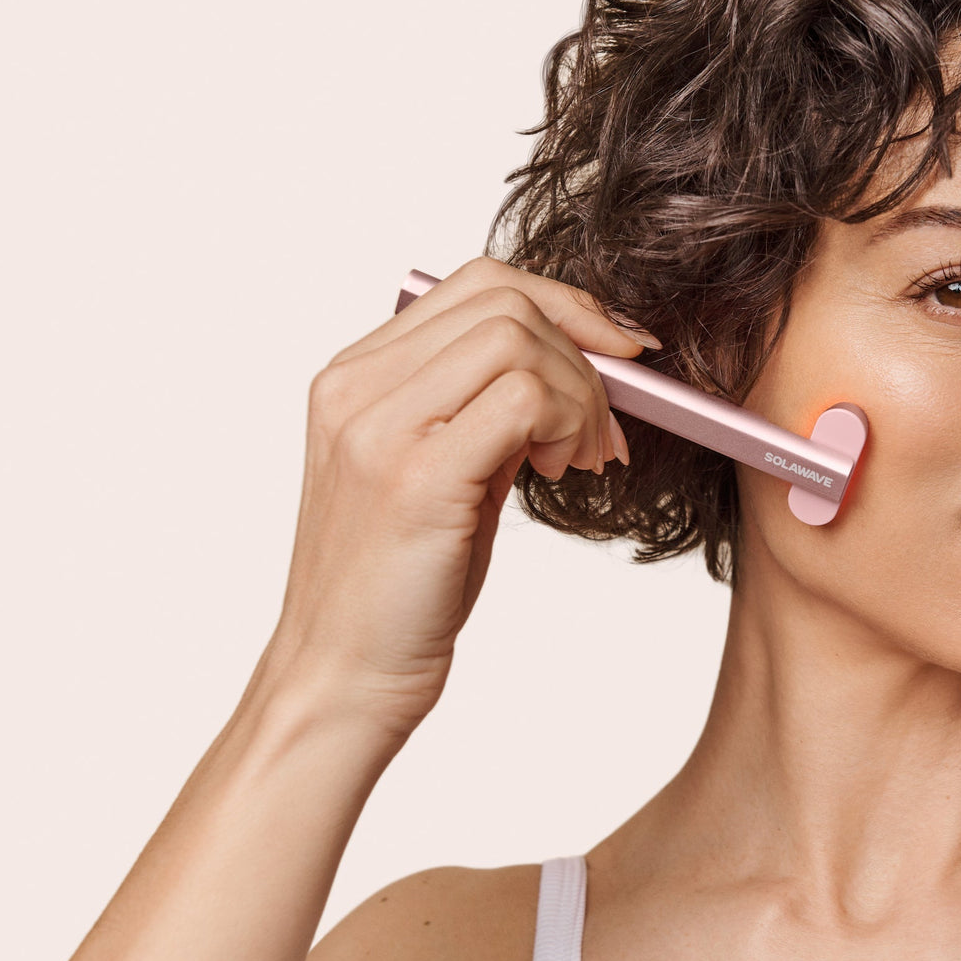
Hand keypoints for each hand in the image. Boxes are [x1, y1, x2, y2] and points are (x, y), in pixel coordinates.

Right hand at [260, 255, 654, 740]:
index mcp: (355, 375)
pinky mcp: (414, 476)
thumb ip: (489, 408)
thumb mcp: (444, 473)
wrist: (342, 676)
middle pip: (504, 300)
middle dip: (583, 351)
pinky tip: (561, 471)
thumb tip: (584, 362)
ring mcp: (378, 427)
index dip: (565, 305)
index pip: (478, 284)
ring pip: (518, 338)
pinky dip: (568, 423)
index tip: (618, 354)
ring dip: (580, 393)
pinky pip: (522, 398)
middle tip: (604, 426)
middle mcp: (356, 387)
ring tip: (578, 457)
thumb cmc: (399, 585)